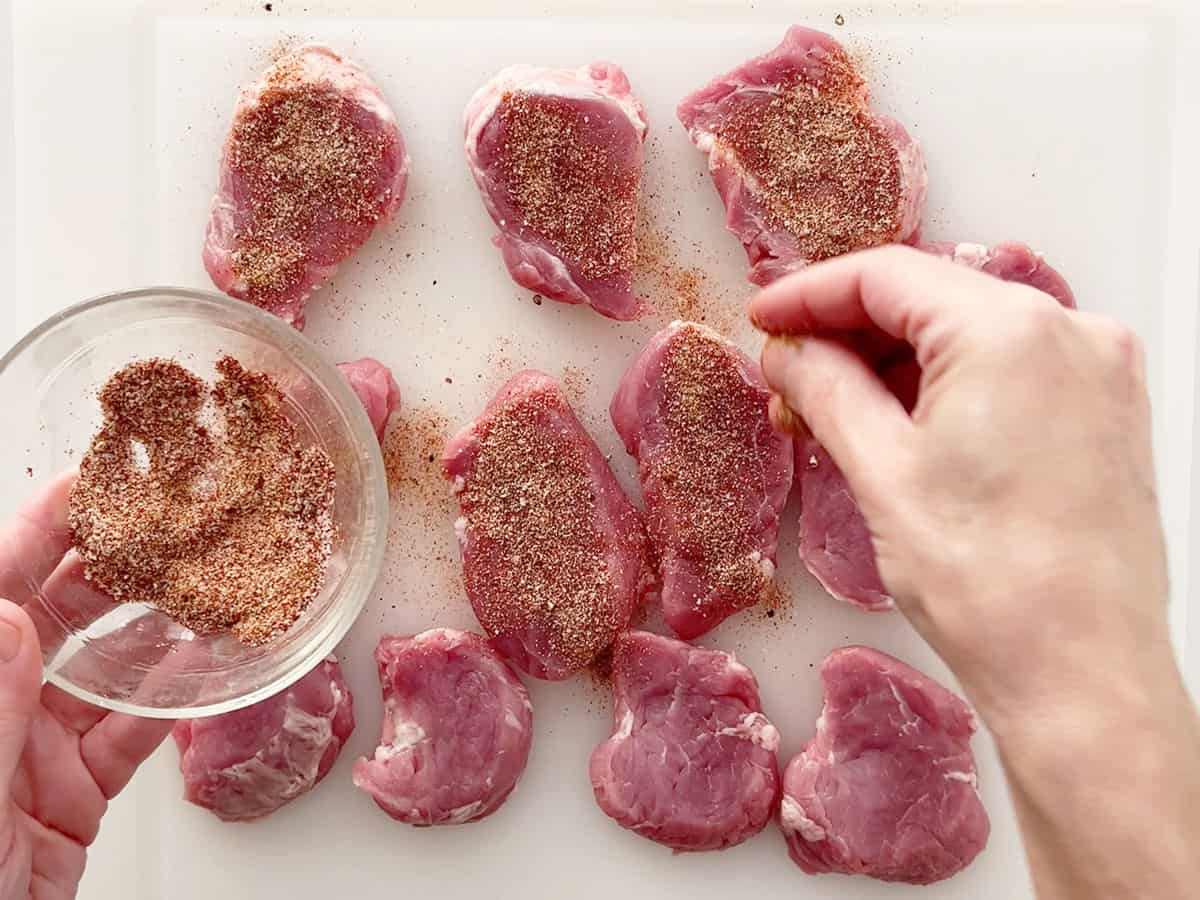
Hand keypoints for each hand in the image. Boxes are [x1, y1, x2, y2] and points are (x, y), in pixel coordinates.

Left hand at [0, 476, 171, 899]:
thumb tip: (8, 615)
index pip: (0, 586)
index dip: (41, 526)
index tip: (93, 479)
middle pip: (57, 612)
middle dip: (115, 561)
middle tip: (171, 521)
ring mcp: (37, 747)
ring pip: (106, 666)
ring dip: (157, 624)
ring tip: (203, 581)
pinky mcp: (75, 792)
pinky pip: (130, 732)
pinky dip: (172, 699)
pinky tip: (205, 666)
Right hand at [750, 245, 1199, 899]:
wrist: (1082, 675)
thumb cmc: (986, 582)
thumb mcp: (881, 471)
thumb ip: (824, 388)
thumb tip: (785, 351)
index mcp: (1011, 330)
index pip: (886, 276)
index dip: (809, 295)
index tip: (762, 322)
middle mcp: (1070, 331)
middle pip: (932, 298)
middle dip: (849, 332)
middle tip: (787, 377)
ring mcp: (1098, 372)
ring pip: (970, 335)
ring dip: (895, 363)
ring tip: (831, 412)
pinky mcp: (1107, 413)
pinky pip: (1010, 370)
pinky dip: (947, 386)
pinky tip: (898, 425)